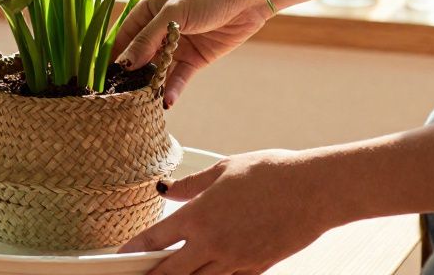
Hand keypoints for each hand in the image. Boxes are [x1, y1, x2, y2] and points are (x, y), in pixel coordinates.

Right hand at [112, 0, 271, 107]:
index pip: (123, 38)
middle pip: (139, 57)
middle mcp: (158, 30)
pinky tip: (166, 101)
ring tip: (142, 104)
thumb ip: (148, 38)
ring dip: (151, 85)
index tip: (104, 79)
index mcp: (147, 12)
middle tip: (121, 98)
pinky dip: (172, 89)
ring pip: (157, 70)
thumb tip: (124, 63)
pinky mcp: (194, 59)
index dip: (114, 57)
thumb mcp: (172, 13)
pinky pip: (179, 77)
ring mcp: (176, 46)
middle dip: (131, 76)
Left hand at [118, 150, 337, 273]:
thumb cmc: (271, 173)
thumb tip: (167, 189)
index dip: (134, 251)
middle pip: (170, 272)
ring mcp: (235, 260)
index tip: (119, 257)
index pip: (156, 239)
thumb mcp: (224, 169)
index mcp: (200, 215)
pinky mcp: (256, 267)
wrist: (314, 190)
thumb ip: (191, 185)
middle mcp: (213, 243)